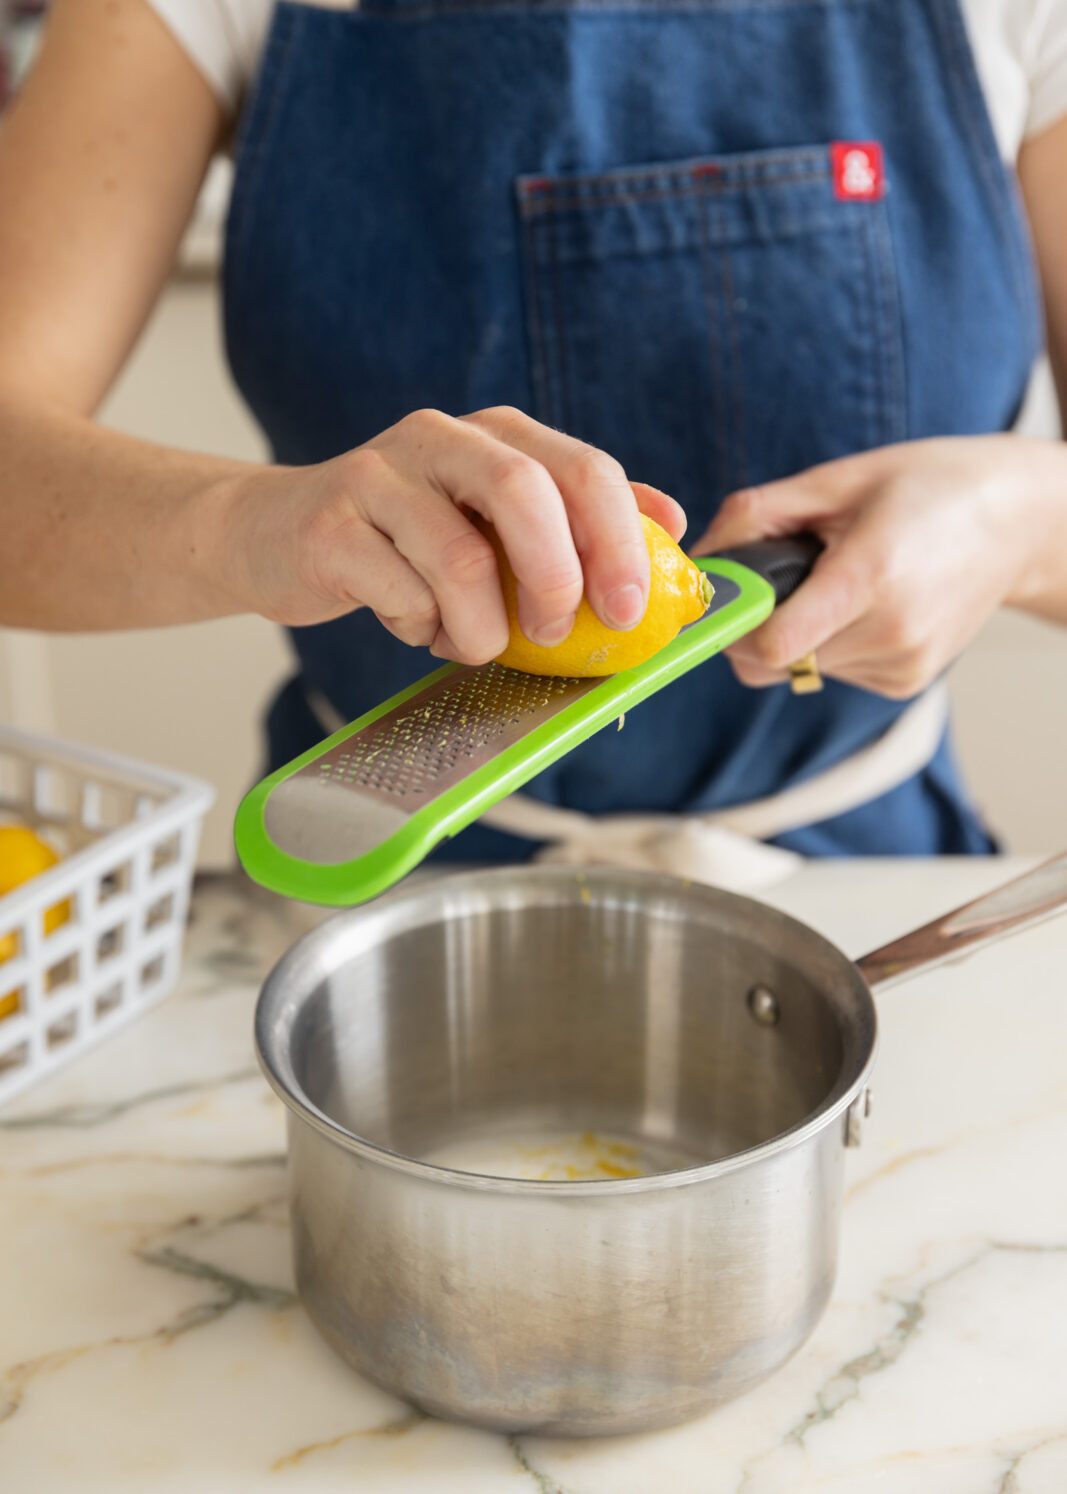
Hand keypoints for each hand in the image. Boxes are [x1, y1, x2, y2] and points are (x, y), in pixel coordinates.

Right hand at [223, 406, 684, 664]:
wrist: (275, 534)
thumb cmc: (405, 540)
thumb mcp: (493, 523)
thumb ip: (575, 520)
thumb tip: (671, 525)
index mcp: (497, 434)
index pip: (583, 469)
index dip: (619, 542)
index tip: (631, 609)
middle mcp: (441, 438)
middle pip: (524, 490)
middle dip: (557, 576)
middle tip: (557, 633)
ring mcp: (380, 476)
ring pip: (459, 558)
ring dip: (480, 627)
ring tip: (473, 645)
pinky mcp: (331, 525)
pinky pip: (399, 593)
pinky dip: (421, 629)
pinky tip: (415, 628)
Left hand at [693, 435, 1066, 698]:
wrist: (1015, 522)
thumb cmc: (925, 486)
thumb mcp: (836, 480)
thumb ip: (756, 517)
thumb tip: (696, 559)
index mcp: (871, 576)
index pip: (771, 644)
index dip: (735, 624)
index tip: (728, 596)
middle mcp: (891, 632)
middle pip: (774, 664)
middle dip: (757, 625)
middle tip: (782, 578)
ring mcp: (902, 665)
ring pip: (799, 671)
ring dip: (796, 634)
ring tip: (838, 583)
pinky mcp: (905, 683)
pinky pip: (832, 674)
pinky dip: (829, 644)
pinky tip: (863, 605)